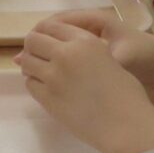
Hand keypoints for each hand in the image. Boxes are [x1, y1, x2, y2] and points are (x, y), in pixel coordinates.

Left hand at [16, 18, 153, 152]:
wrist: (127, 125)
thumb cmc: (126, 95)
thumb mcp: (109, 61)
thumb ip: (83, 53)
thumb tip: (58, 53)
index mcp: (85, 41)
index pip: (50, 26)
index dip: (45, 34)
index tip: (46, 42)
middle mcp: (66, 53)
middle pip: (33, 40)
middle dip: (33, 47)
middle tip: (40, 58)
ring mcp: (54, 76)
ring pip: (26, 62)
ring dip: (31, 66)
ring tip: (42, 74)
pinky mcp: (47, 97)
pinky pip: (30, 84)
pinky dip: (35, 84)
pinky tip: (47, 89)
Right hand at [36, 9, 153, 84]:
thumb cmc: (143, 57)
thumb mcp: (118, 58)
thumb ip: (89, 61)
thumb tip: (64, 64)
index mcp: (94, 20)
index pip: (55, 22)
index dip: (38, 36)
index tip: (27, 54)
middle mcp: (90, 25)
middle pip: (54, 30)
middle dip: (39, 45)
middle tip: (24, 63)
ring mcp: (93, 37)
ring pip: (60, 42)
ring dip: (47, 53)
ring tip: (34, 70)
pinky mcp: (95, 49)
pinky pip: (69, 50)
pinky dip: (59, 59)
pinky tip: (54, 74)